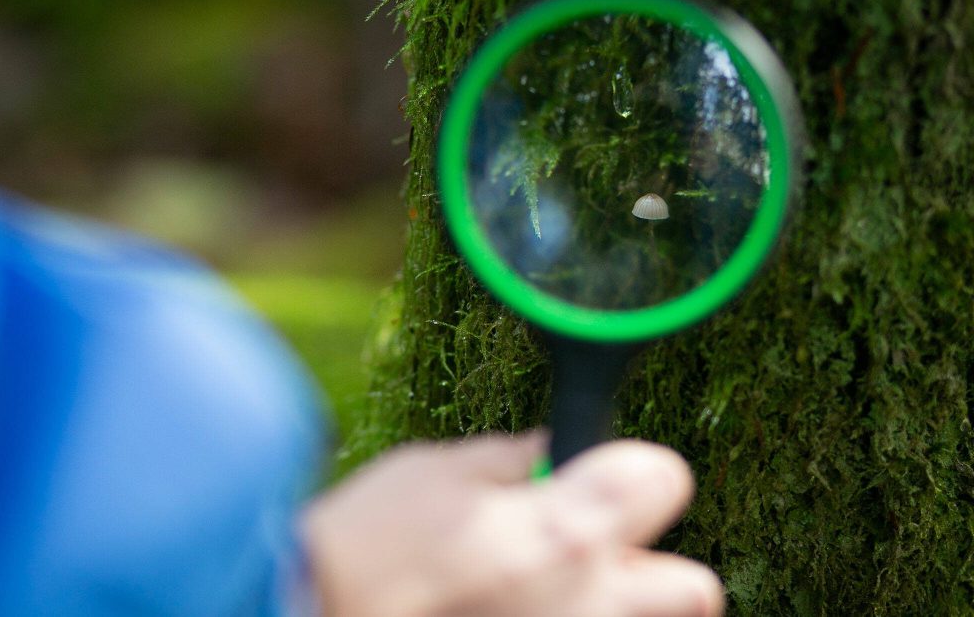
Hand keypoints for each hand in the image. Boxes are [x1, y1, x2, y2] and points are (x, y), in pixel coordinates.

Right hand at [303, 433, 723, 616]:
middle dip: (658, 565)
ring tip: (553, 591)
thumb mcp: (431, 473)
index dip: (639, 469)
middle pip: (695, 588)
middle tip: (598, 553)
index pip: (665, 479)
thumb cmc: (362, 547)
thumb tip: (541, 456)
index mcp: (566, 532)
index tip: (612, 471)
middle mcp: (586, 604)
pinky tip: (512, 612)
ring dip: (618, 605)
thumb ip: (504, 463)